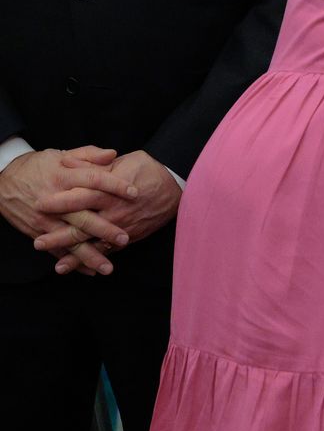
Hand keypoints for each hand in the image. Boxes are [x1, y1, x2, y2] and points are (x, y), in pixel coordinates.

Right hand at [0, 147, 136, 274]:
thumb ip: (87, 155)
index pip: (93, 180)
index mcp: (63, 177)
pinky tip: (89, 271)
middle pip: (82, 216)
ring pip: (69, 239)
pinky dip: (72, 261)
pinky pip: (56, 249)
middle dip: (104, 229)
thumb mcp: (59, 155)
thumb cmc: (35, 167)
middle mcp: (54, 200)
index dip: (115, 185)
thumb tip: (113, 154)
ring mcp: (45, 219)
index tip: (136, 193)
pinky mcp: (37, 232)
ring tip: (108, 267)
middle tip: (125, 238)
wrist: (0, 181)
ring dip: (89, 255)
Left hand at [35, 151, 182, 273]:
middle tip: (38, 243)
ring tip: (58, 267)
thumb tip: (67, 162)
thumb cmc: (148, 170)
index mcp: (111, 191)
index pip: (81, 196)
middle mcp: (116, 212)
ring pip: (96, 244)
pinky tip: (83, 269)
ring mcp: (124, 227)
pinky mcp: (131, 237)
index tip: (39, 205)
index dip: (60, 202)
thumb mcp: (123, 161)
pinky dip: (97, 261)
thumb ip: (94, 164)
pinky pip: (111, 252)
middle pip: (84, 226)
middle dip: (60, 237)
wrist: (178, 188)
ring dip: (77, 256)